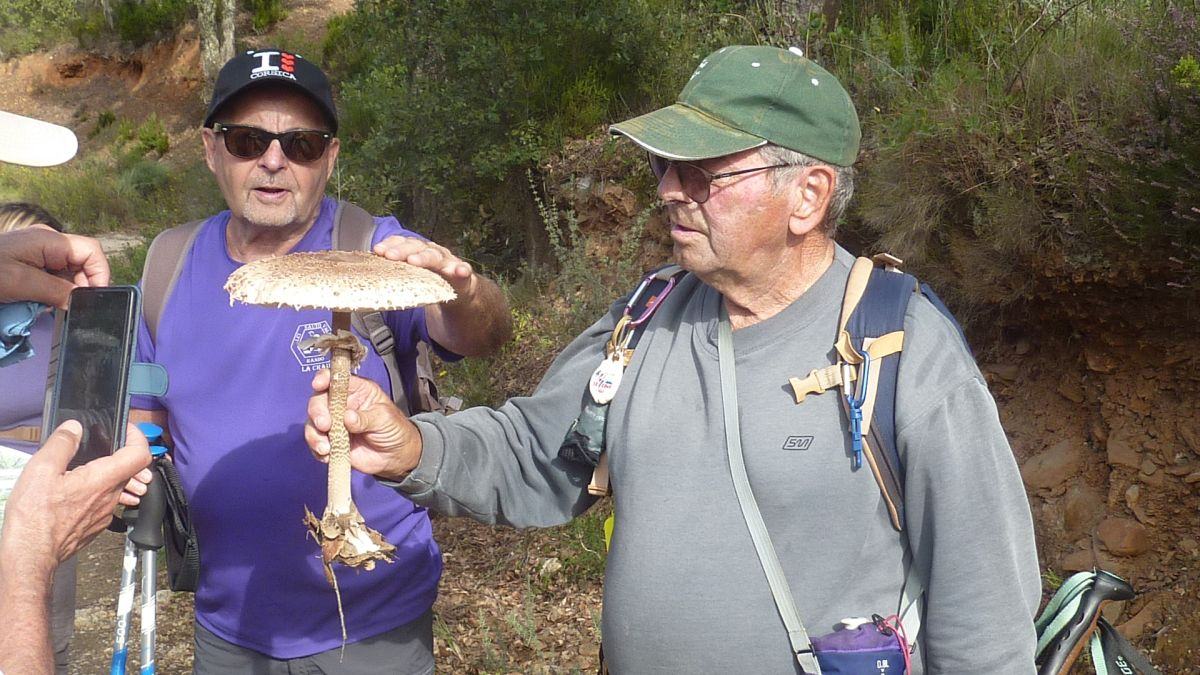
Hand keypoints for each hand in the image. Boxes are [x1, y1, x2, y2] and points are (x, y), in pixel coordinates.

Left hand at [0, 228, 109, 308]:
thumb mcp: (21, 283)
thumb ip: (56, 291)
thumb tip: (83, 301)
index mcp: (49, 240)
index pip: (92, 251)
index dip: (100, 274)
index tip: (94, 297)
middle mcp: (48, 242)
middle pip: (83, 263)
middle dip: (82, 286)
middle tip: (70, 306)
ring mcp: (39, 251)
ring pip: (69, 272)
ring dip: (66, 291)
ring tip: (50, 305)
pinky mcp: (31, 262)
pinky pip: (54, 277)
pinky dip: (54, 291)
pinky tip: (41, 301)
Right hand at [0, 421, 150, 569]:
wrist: (30, 556)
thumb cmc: (35, 517)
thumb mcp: (42, 470)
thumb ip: (62, 444)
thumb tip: (74, 427)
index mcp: (103, 479)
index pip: (139, 454)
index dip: (137, 437)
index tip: (125, 429)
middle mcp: (110, 497)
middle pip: (129, 469)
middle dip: (118, 453)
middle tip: (99, 445)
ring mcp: (104, 514)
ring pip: (116, 487)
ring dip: (107, 473)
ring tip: (84, 467)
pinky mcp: (95, 525)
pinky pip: (104, 502)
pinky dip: (97, 491)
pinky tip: (75, 491)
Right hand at [305, 369, 422, 480]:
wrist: (396, 456)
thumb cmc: (394, 429)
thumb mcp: (385, 418)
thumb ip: (365, 418)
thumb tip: (347, 417)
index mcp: (357, 390)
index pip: (336, 379)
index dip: (324, 378)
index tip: (319, 384)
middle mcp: (342, 404)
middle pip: (319, 400)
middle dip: (317, 412)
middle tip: (324, 425)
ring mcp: (335, 423)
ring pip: (313, 423)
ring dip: (314, 435)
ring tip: (325, 448)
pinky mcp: (331, 440)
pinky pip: (316, 442)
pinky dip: (317, 449)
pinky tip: (327, 455)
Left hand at [373, 236, 475, 295]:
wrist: (458, 289)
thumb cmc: (431, 279)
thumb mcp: (412, 274)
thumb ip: (395, 271)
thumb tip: (367, 273)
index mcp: (418, 250)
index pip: (402, 243)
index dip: (390, 244)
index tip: (377, 250)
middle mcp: (432, 252)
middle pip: (416, 247)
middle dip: (402, 250)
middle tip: (390, 256)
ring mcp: (448, 261)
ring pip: (436, 257)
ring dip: (425, 258)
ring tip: (415, 261)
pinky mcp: (463, 274)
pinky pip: (463, 271)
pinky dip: (462, 270)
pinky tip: (460, 271)